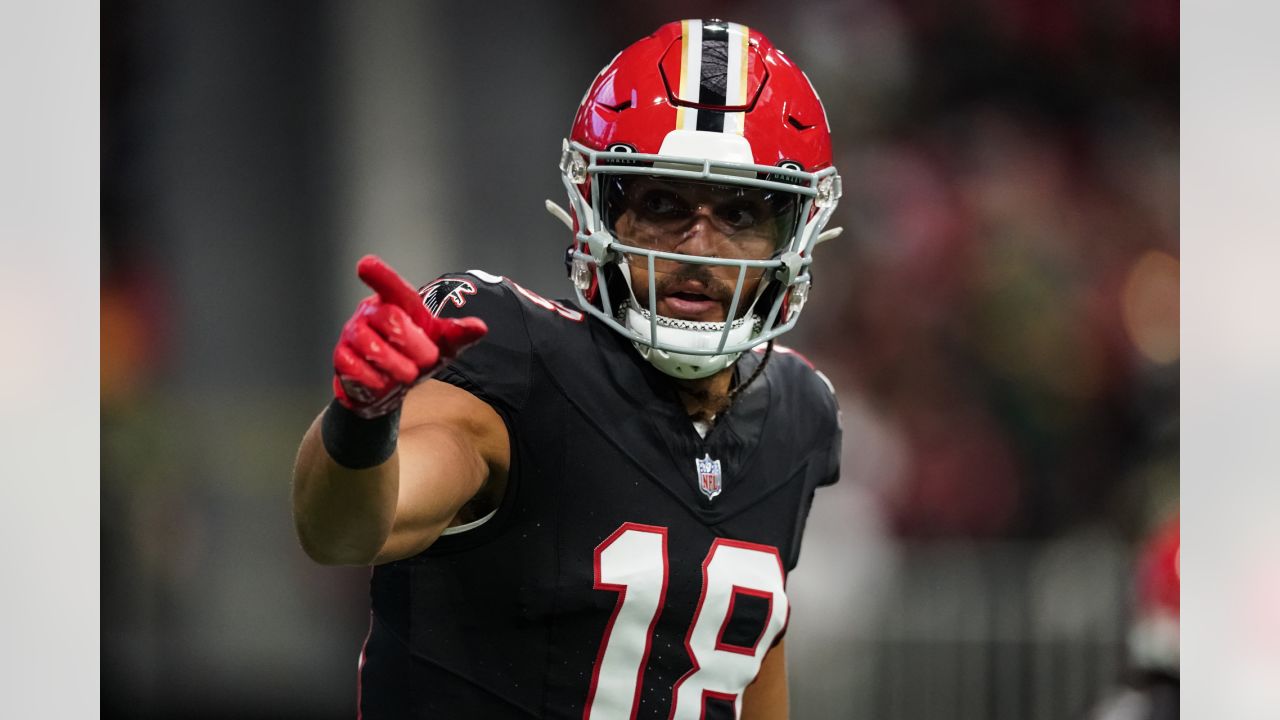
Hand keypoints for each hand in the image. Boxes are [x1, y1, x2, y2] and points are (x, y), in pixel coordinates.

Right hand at [333, 256, 487, 418]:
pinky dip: (377, 382)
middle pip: (392, 320)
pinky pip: (356, 369)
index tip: (365, 265)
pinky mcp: (341, 357)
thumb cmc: (416, 356)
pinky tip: (384, 384)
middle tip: (426, 361)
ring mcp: (352, 333)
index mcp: (396, 303)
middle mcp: (370, 312)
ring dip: (397, 367)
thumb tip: (480, 328)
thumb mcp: (441, 345)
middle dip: (415, 345)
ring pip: (373, 347)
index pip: (391, 287)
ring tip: (407, 375)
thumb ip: (457, 334)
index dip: (380, 276)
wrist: (389, 389)